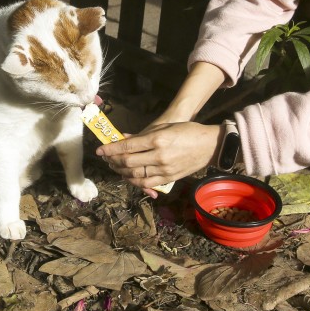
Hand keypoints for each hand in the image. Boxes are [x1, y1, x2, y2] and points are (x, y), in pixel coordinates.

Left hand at [96, 122, 219, 195]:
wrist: (209, 146)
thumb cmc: (188, 131)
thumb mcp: (165, 127)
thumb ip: (144, 134)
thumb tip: (124, 137)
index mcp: (158, 140)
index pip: (128, 146)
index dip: (111, 149)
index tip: (100, 150)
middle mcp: (159, 156)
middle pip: (128, 162)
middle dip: (113, 160)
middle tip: (106, 158)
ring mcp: (164, 169)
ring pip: (135, 175)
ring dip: (121, 172)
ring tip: (114, 167)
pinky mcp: (169, 178)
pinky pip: (146, 183)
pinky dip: (134, 181)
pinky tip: (127, 177)